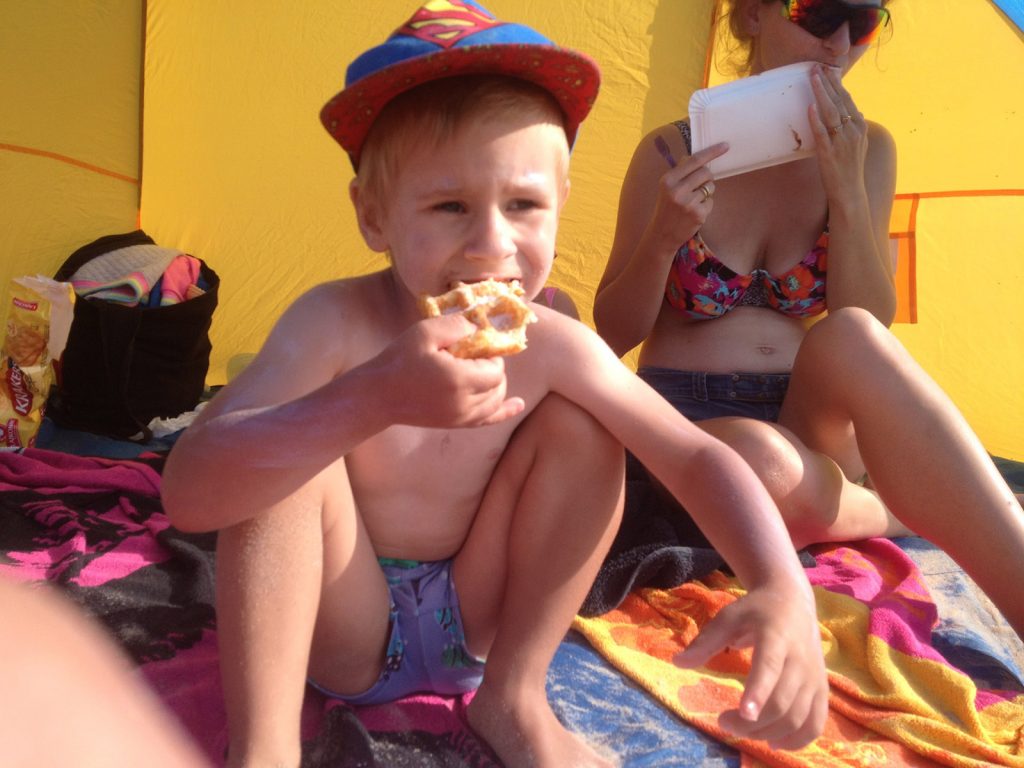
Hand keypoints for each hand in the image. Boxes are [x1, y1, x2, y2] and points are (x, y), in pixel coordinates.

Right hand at [369, 314, 524, 428]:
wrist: (380, 395)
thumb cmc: (400, 360)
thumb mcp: (425, 332)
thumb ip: (455, 326)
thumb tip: (479, 328)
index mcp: (460, 380)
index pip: (496, 370)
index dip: (491, 357)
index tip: (475, 347)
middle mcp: (465, 403)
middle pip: (498, 386)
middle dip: (493, 369)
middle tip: (475, 357)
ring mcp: (461, 417)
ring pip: (495, 402)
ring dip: (496, 385)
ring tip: (482, 371)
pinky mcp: (456, 424)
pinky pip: (488, 420)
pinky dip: (505, 411)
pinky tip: (518, 405)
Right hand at [647, 141, 729, 247]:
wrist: (661, 235)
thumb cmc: (666, 208)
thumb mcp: (666, 188)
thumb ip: (680, 172)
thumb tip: (695, 157)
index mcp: (668, 180)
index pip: (694, 161)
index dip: (712, 152)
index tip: (725, 146)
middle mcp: (677, 190)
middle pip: (706, 172)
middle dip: (706, 177)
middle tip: (698, 186)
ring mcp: (689, 203)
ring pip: (710, 187)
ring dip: (706, 192)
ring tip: (693, 201)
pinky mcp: (698, 214)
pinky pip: (711, 201)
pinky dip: (705, 205)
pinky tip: (694, 212)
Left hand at [674, 584, 827, 749]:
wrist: (793, 602)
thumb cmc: (756, 611)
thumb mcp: (728, 617)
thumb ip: (705, 642)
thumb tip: (677, 663)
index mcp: (776, 636)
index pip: (769, 667)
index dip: (758, 692)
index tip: (745, 714)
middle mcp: (800, 659)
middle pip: (782, 702)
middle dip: (752, 722)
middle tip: (723, 723)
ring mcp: (814, 676)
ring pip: (797, 717)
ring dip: (768, 733)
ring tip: (741, 731)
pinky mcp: (821, 689)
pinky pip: (815, 723)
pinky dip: (798, 740)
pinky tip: (773, 742)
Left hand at [808, 65, 868, 199]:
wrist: (850, 192)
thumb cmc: (850, 168)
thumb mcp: (858, 144)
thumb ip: (856, 128)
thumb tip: (857, 112)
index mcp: (860, 127)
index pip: (847, 100)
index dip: (837, 84)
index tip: (828, 69)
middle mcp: (854, 131)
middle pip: (840, 101)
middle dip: (827, 82)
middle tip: (816, 67)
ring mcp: (842, 142)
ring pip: (831, 112)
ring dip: (821, 93)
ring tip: (812, 78)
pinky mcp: (829, 153)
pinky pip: (822, 132)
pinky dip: (816, 119)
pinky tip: (811, 107)